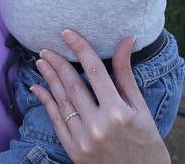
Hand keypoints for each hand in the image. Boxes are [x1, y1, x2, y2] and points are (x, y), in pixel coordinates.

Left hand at [30, 30, 169, 163]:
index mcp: (118, 112)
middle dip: (57, 63)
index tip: (67, 33)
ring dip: (49, 79)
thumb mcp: (141, 108)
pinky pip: (56, 121)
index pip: (94, 71)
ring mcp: (84, 140)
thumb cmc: (147, 143)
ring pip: (62, 101)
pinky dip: (46, 102)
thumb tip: (126, 40)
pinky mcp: (74, 151)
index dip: (80, 48)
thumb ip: (126, 74)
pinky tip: (38, 87)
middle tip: (46, 48)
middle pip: (73, 85)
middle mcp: (98, 126)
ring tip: (41, 62)